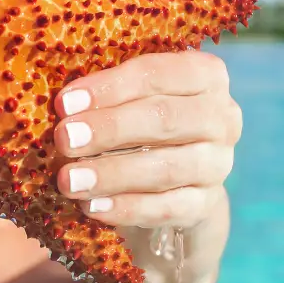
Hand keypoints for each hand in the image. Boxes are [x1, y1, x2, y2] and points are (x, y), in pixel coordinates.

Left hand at [52, 51, 241, 229]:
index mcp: (205, 75)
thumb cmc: (140, 120)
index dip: (109, 88)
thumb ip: (105, 94)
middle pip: (165, 119)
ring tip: (69, 180)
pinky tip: (94, 206)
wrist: (175, 178)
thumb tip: (62, 105)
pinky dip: (128, 208)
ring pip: (166, 168)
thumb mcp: (129, 98)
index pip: (158, 74)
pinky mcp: (206, 203)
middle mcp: (221, 117)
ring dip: (112, 173)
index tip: (65, 103)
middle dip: (109, 129)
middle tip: (64, 139)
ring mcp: (218, 164)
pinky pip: (168, 208)